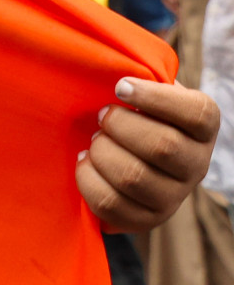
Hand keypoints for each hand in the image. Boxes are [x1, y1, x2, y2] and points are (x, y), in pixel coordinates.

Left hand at [76, 78, 219, 230]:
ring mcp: (174, 197)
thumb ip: (140, 73)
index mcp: (203, 126)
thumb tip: (118, 68)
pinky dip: (87, 178)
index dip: (152, 97)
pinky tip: (86, 161)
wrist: (125, 150)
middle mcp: (197, 165)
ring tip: (94, 140)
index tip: (119, 86)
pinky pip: (110, 204)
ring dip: (101, 152)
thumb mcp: (144, 85)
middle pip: (161, 146)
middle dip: (118, 125)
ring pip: (133, 178)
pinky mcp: (146, 220)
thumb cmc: (133, 108)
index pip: (196, 113)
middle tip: (101, 116)